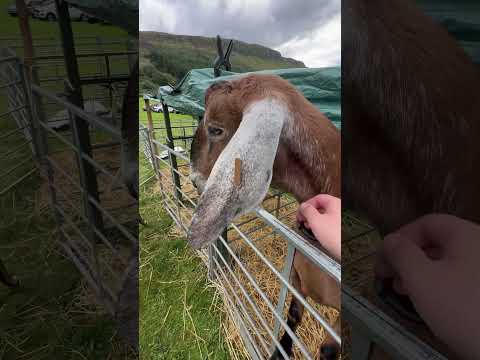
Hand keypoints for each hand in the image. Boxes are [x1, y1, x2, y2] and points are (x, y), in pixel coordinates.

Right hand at [296, 194, 340, 259]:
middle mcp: (340, 209)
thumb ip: (307, 211)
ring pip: (324, 215)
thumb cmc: (335, 235)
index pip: (318, 198)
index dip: (307, 204)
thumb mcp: (316, 221)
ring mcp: (341, 219)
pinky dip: (321, 226)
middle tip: (302, 220)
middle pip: (321, 206)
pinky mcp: (341, 228)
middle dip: (309, 213)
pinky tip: (317, 232)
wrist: (348, 250)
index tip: (300, 211)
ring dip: (314, 220)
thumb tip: (303, 206)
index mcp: (335, 203)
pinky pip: (329, 223)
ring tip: (308, 227)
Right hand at [376, 214, 479, 358]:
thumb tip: (390, 241)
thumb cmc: (462, 307)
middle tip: (387, 274)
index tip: (384, 256)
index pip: (427, 223)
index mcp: (466, 235)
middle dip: (407, 257)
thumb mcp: (421, 279)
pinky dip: (438, 284)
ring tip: (402, 290)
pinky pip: (459, 278)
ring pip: (447, 262)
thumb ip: (401, 254)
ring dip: (419, 272)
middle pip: (436, 242)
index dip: (401, 236)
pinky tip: (427, 301)